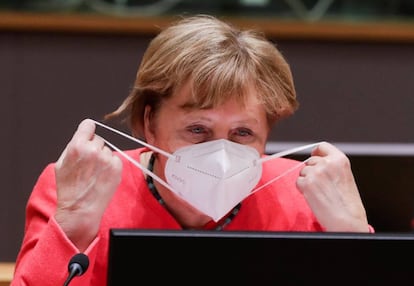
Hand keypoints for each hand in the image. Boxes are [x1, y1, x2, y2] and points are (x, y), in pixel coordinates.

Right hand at [54, 118, 122, 250]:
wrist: (80, 209)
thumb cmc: (69, 189)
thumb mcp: (62, 163)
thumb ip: (73, 146)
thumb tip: (83, 135)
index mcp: (77, 146)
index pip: (88, 125)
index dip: (88, 131)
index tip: (88, 135)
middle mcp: (93, 150)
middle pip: (98, 139)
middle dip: (94, 148)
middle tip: (89, 164)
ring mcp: (107, 158)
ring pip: (107, 150)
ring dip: (103, 158)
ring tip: (95, 173)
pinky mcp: (117, 167)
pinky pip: (115, 159)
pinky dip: (111, 166)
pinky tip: (102, 177)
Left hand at [296, 142, 369, 231]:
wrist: (347, 220)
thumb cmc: (348, 203)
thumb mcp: (345, 176)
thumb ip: (332, 166)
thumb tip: (316, 161)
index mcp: (340, 160)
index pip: (322, 146)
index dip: (316, 152)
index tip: (315, 156)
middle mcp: (327, 163)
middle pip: (310, 160)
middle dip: (312, 171)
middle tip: (321, 186)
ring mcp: (316, 173)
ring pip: (303, 172)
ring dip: (307, 181)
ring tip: (320, 192)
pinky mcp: (306, 183)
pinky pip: (298, 182)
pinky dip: (302, 189)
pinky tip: (314, 197)